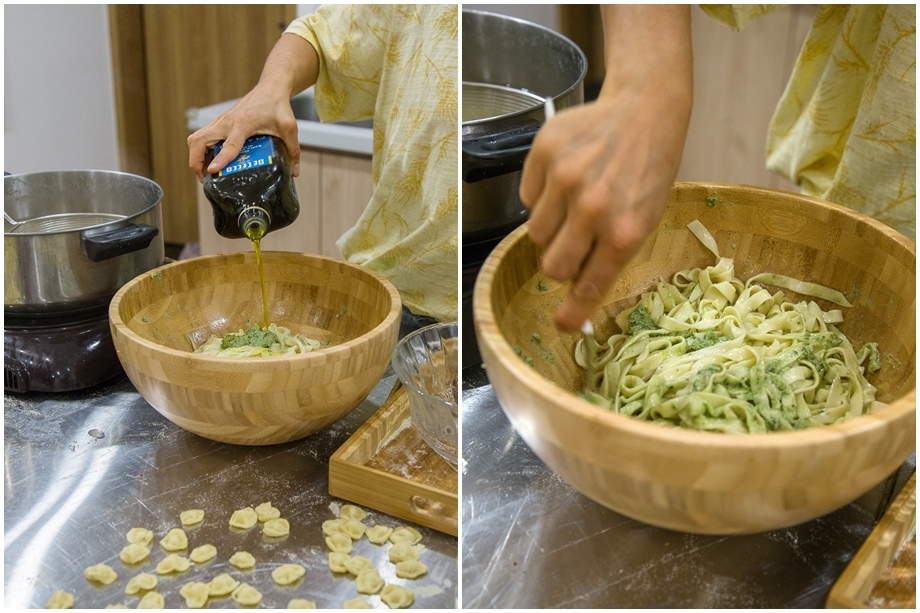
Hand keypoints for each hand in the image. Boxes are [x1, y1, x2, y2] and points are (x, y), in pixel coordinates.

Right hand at [187, 32, 319, 181]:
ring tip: (205, 173)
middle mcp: (227, 122)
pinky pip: (202, 136)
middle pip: (199, 141)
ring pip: (196, 138)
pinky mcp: (219, 122)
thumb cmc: (278, 106)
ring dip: (195, 156)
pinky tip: (210, 160)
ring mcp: (221, 121)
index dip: (221, 159)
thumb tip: (294, 173)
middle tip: (205, 178)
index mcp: (243, 123)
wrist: (270, 88)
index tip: (212, 171)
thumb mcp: (289, 128)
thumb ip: (292, 150)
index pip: (229, 144)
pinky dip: (200, 149)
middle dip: (196, 161)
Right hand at [518, 4, 691, 331]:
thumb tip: (575, 300)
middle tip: (574, 245)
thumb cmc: (648, 170)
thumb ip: (610, 256)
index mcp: (624, 230)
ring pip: (535, 233)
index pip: (589, 284)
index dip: (574, 310)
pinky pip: (527, 197)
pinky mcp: (544, 153)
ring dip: (551, 228)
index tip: (563, 324)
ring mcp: (565, 178)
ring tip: (573, 204)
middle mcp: (593, 208)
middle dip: (560, 263)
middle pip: (552, 265)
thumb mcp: (644, 219)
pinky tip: (566, 177)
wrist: (645, 109)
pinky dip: (542, 195)